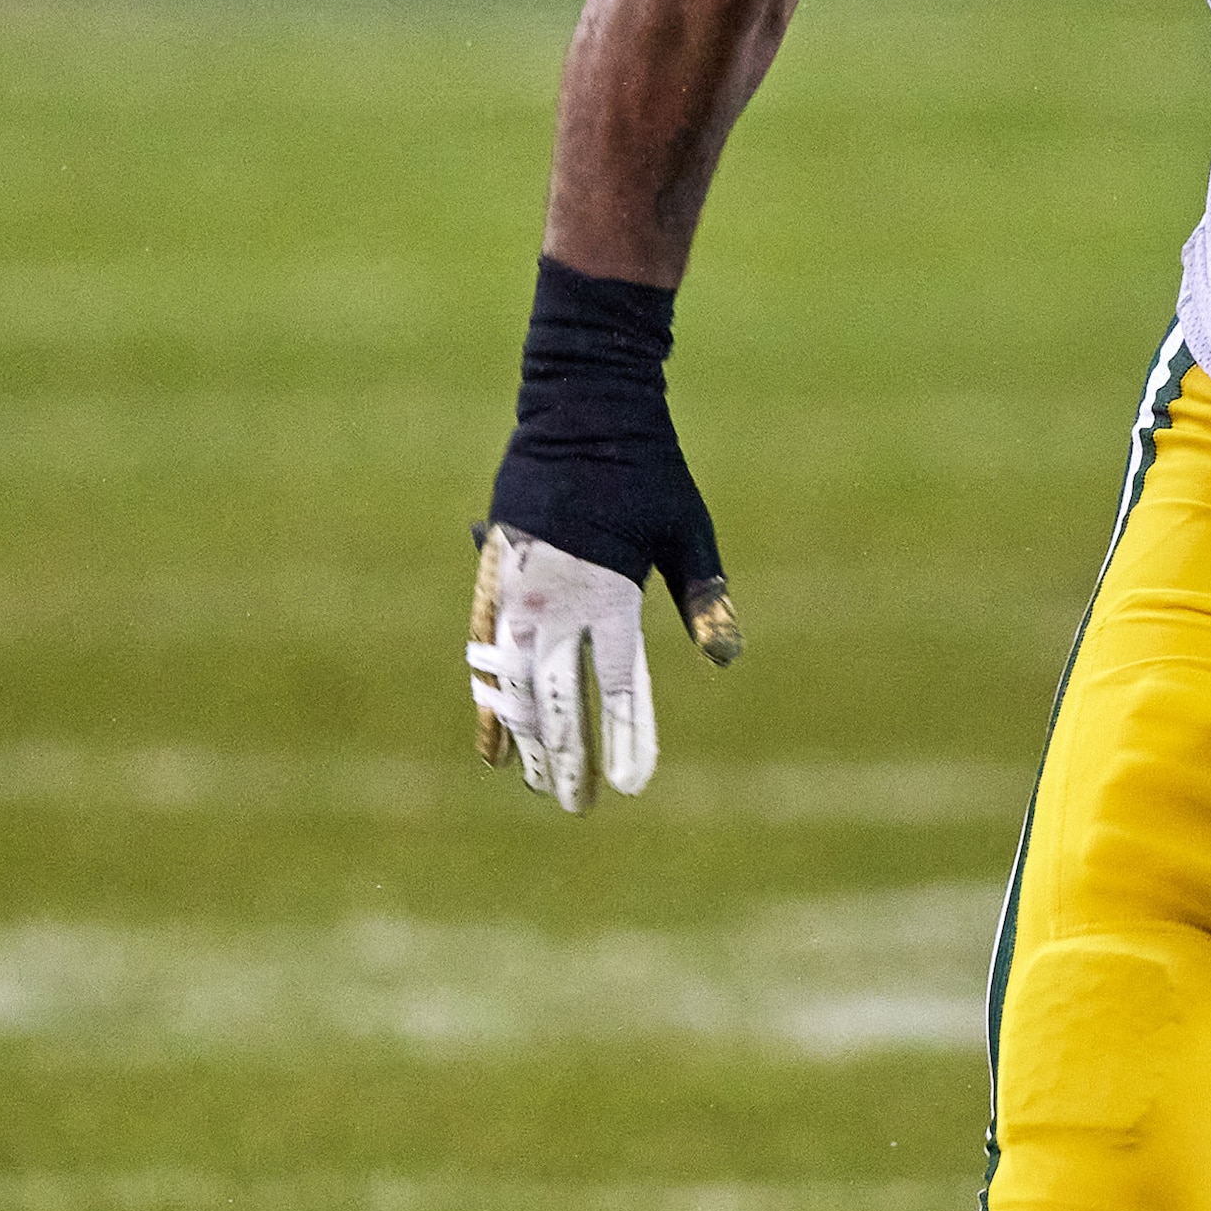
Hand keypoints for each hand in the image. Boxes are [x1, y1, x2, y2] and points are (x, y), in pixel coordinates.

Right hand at [475, 259, 743, 812]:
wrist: (580, 404)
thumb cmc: (647, 468)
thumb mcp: (686, 529)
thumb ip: (705, 595)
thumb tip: (727, 659)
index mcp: (612, 588)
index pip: (621, 684)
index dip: (624, 738)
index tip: (628, 785)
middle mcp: (558, 596)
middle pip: (558, 697)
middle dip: (568, 755)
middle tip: (578, 806)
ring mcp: (518, 587)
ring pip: (515, 683)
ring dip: (527, 738)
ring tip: (538, 783)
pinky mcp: (492, 576)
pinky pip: (483, 653)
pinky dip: (488, 700)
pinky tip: (493, 744)